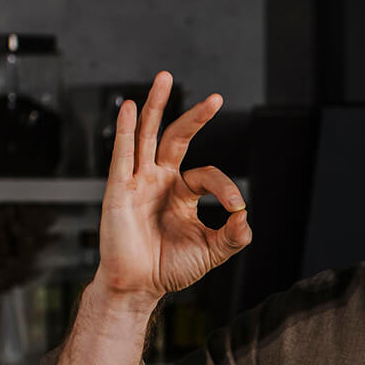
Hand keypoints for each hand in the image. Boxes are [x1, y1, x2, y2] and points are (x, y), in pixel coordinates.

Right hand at [97, 70, 250, 307]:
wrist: (139, 287)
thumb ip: (234, 236)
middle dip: (194, 117)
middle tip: (216, 98)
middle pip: (176, 139)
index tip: (236, 207)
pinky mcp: (118, 190)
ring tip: (164, 78)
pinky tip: (131, 108)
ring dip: (156, 106)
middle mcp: (160, 181)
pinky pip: (123, 155)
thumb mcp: (212, 252)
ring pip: (148, 136)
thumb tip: (246, 216)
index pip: (207, 175)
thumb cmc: (170, 268)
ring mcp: (138, 182)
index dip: (225, 187)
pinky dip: (127, 131)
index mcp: (181, 193)